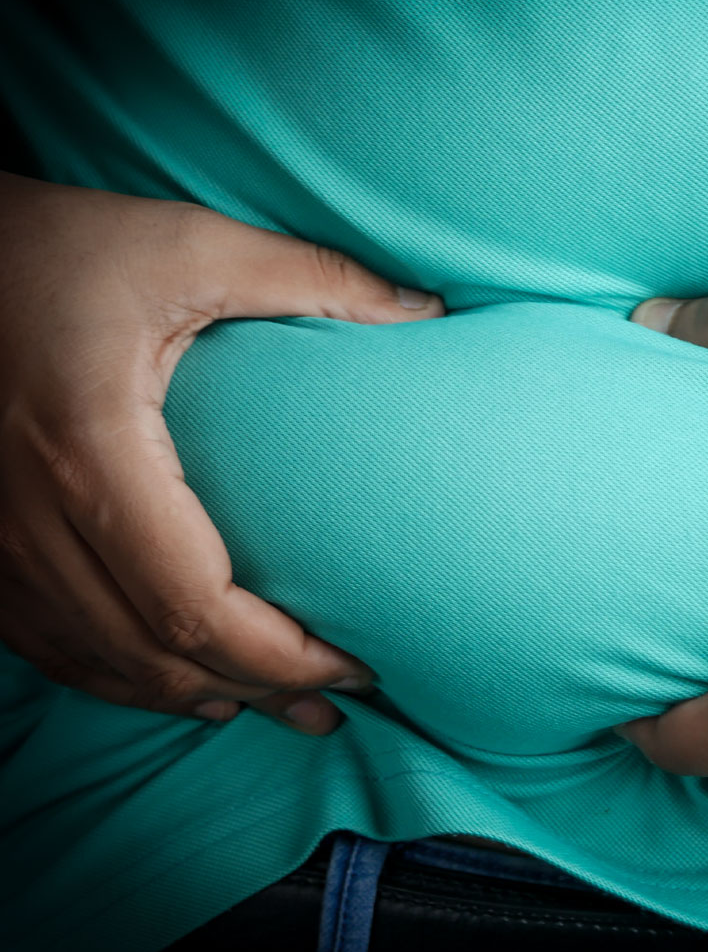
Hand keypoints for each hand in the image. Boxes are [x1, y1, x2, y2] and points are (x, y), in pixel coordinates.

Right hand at [0, 171, 444, 734]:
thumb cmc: (52, 245)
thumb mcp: (188, 243)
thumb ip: (312, 278)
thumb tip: (424, 310)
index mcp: (90, 453)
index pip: (197, 607)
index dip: (283, 656)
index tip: (358, 661)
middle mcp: (26, 519)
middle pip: (157, 654)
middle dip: (259, 689)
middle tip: (338, 699)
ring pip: (103, 666)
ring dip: (199, 697)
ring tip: (281, 709)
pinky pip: (52, 648)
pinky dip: (126, 680)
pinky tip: (183, 688)